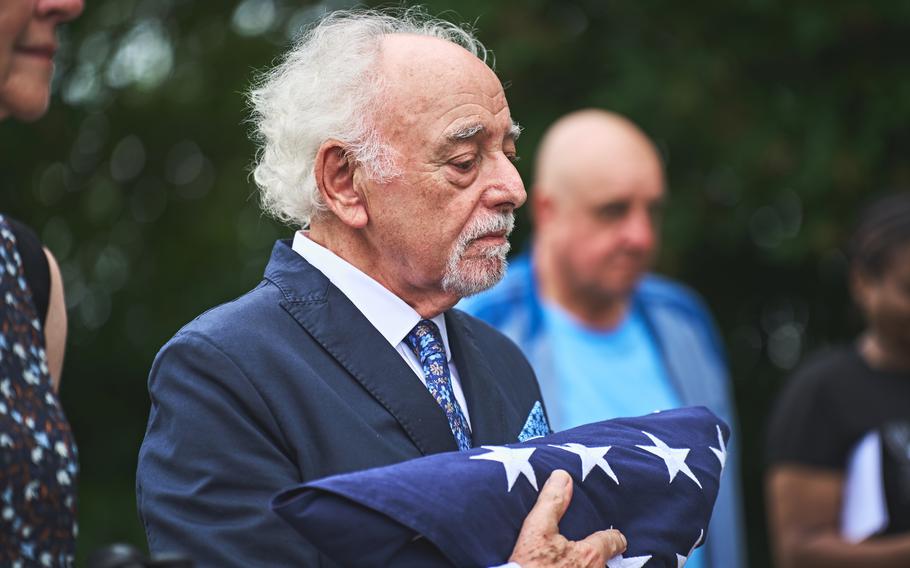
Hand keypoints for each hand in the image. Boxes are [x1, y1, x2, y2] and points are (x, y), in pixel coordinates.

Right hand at [509, 469, 626, 567]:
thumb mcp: (536, 529)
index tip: (615, 538)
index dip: (614, 538)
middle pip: (606, 564)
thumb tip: (563, 476)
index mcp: (590, 555)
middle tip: (587, 556)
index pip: (613, 542)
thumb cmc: (528, 565)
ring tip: (575, 564)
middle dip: (600, 560)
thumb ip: (552, 502)